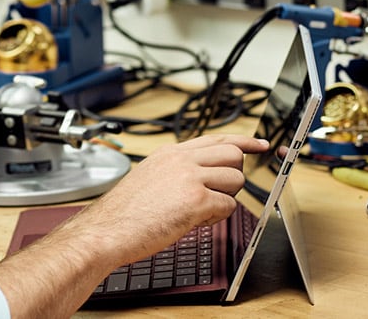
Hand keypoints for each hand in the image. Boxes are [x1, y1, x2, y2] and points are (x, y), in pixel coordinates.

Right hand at [0, 133, 267, 318]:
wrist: (107, 229)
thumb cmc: (124, 212)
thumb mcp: (150, 177)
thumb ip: (178, 171)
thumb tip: (204, 178)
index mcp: (170, 152)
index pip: (216, 138)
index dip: (243, 142)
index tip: (260, 145)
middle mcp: (181, 159)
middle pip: (232, 155)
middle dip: (233, 176)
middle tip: (218, 193)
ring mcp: (190, 177)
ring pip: (235, 180)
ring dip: (225, 198)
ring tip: (202, 211)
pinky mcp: (196, 200)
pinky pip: (228, 205)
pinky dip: (218, 216)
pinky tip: (198, 220)